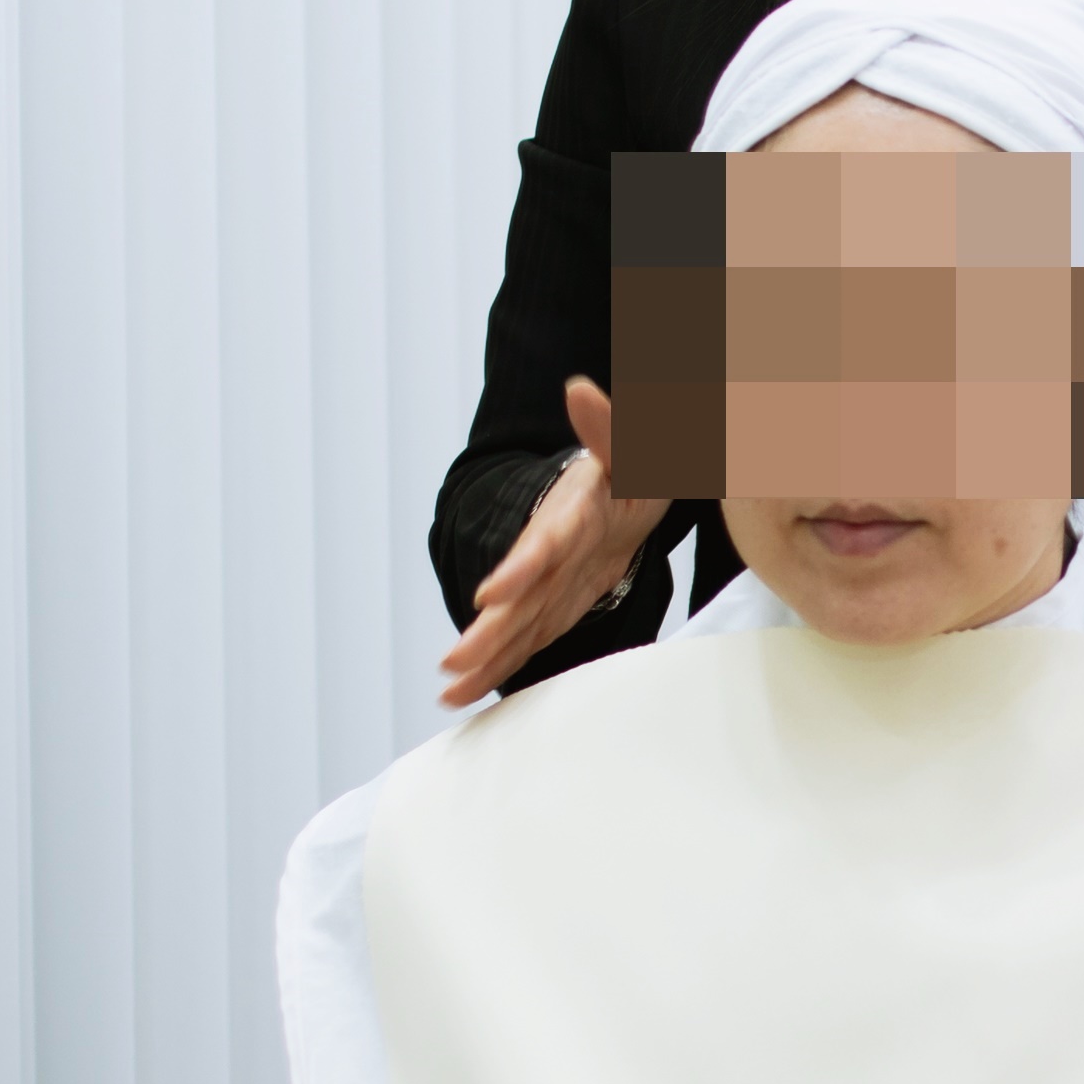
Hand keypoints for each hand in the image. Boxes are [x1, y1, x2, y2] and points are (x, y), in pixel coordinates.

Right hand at [435, 379, 671, 708]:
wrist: (632, 488)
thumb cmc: (636, 464)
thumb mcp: (635, 444)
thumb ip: (610, 426)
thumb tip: (579, 390)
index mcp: (571, 512)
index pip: (543, 543)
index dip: (518, 569)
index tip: (490, 595)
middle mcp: (550, 551)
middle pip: (517, 596)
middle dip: (487, 630)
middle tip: (453, 659)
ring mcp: (550, 582)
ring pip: (514, 625)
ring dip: (483, 656)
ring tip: (447, 688)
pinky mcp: (554, 606)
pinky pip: (525, 640)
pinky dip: (497, 666)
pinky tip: (462, 693)